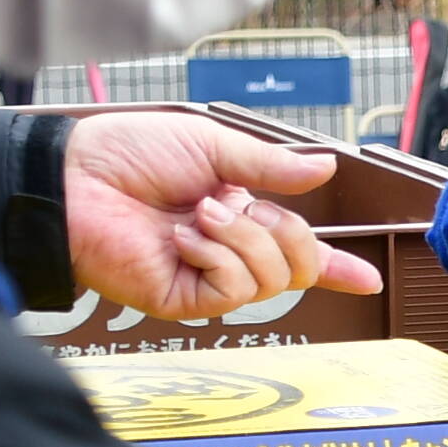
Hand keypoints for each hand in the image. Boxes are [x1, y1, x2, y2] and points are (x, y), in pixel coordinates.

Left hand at [65, 113, 385, 320]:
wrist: (77, 178)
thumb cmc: (129, 154)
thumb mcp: (213, 146)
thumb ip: (270, 167)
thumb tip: (325, 169)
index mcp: (238, 215)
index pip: (297, 250)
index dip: (337, 266)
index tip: (370, 281)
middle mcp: (228, 252)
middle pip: (299, 265)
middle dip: (283, 228)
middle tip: (235, 203)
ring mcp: (207, 280)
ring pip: (273, 278)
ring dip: (242, 237)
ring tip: (198, 215)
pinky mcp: (184, 300)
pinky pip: (235, 290)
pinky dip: (218, 255)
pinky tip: (184, 238)